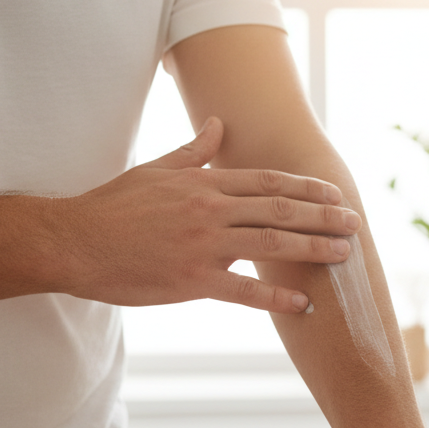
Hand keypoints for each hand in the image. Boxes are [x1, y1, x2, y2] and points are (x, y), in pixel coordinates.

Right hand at [55, 117, 358, 311]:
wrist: (72, 242)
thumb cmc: (112, 206)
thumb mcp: (155, 170)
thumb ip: (193, 152)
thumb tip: (218, 123)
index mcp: (204, 183)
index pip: (268, 181)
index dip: (307, 187)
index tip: (335, 194)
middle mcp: (210, 210)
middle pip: (281, 208)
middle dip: (324, 216)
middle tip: (356, 223)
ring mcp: (202, 246)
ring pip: (271, 243)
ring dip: (313, 248)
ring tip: (345, 254)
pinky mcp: (190, 282)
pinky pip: (243, 291)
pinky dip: (276, 297)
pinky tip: (303, 303)